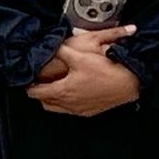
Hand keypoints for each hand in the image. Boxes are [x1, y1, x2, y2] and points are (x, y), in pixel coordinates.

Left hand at [25, 28, 139, 116]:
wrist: (130, 82)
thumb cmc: (106, 70)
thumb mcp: (80, 56)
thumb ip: (62, 51)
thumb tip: (52, 47)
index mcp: (63, 91)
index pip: (36, 93)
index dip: (29, 86)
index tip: (27, 80)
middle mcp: (70, 103)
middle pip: (45, 102)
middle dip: (39, 93)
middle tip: (38, 83)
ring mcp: (80, 109)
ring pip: (57, 108)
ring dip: (52, 99)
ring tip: (53, 87)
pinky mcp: (90, 111)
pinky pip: (71, 110)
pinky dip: (66, 103)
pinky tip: (72, 93)